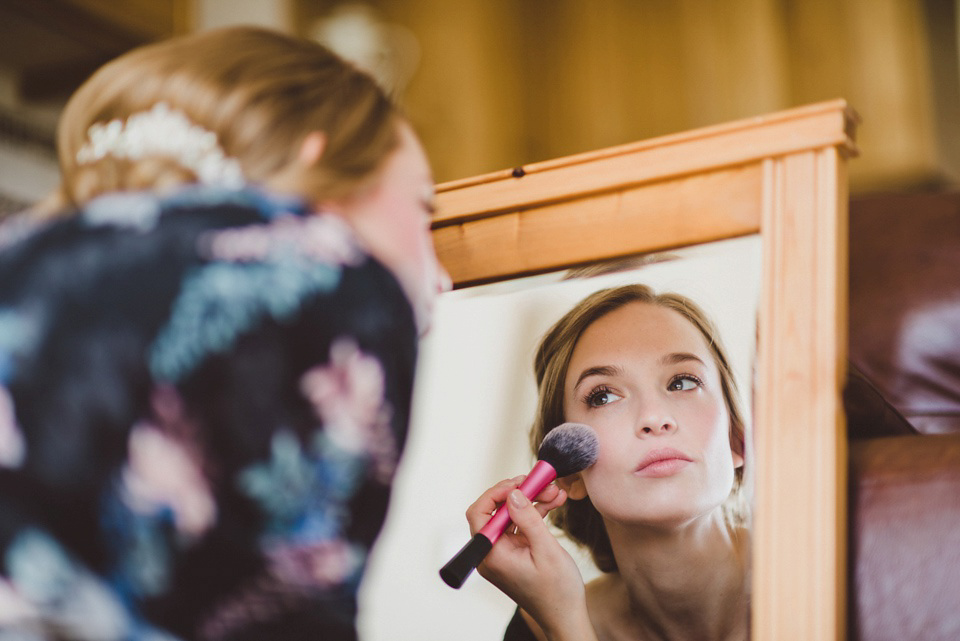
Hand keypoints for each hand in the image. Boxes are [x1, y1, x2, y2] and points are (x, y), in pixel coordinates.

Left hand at [465, 477, 594, 640]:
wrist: (566, 616)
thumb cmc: (557, 591)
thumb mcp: (546, 550)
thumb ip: (527, 519)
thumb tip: (513, 494)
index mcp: (492, 555)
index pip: (479, 513)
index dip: (497, 493)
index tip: (520, 483)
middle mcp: (492, 553)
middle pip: (496, 511)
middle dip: (520, 493)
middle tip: (541, 483)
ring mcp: (503, 553)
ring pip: (511, 515)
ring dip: (532, 501)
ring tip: (554, 491)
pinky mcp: (514, 552)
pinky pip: (520, 525)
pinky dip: (535, 513)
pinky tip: (554, 503)